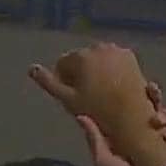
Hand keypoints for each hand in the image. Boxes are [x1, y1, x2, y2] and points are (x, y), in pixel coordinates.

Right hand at [28, 42, 147, 122]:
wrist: (133, 117)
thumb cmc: (98, 112)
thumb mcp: (68, 100)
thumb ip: (49, 83)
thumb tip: (31, 68)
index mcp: (80, 56)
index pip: (63, 63)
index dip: (65, 80)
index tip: (72, 95)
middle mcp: (97, 47)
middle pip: (81, 59)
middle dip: (80, 73)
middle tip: (86, 94)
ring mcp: (116, 50)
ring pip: (97, 58)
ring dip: (95, 69)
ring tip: (100, 91)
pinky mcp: (130, 56)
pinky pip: (113, 59)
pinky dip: (110, 68)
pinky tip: (113, 84)